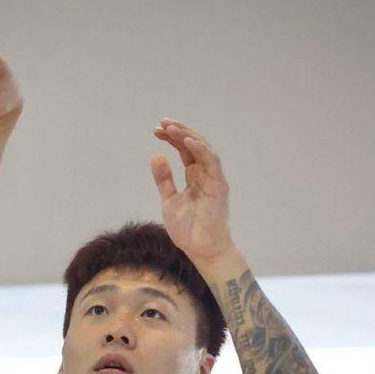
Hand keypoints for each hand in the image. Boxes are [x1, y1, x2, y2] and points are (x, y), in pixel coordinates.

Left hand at [151, 117, 233, 262]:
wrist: (202, 250)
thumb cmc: (189, 230)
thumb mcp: (170, 201)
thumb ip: (164, 179)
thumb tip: (156, 156)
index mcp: (195, 176)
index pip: (184, 150)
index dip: (172, 138)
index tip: (156, 131)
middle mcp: (206, 174)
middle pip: (194, 145)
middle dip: (178, 132)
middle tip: (161, 123)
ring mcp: (213, 178)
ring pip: (203, 149)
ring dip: (187, 136)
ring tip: (171, 128)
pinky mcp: (219, 186)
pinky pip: (211, 162)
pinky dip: (199, 150)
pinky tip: (186, 141)